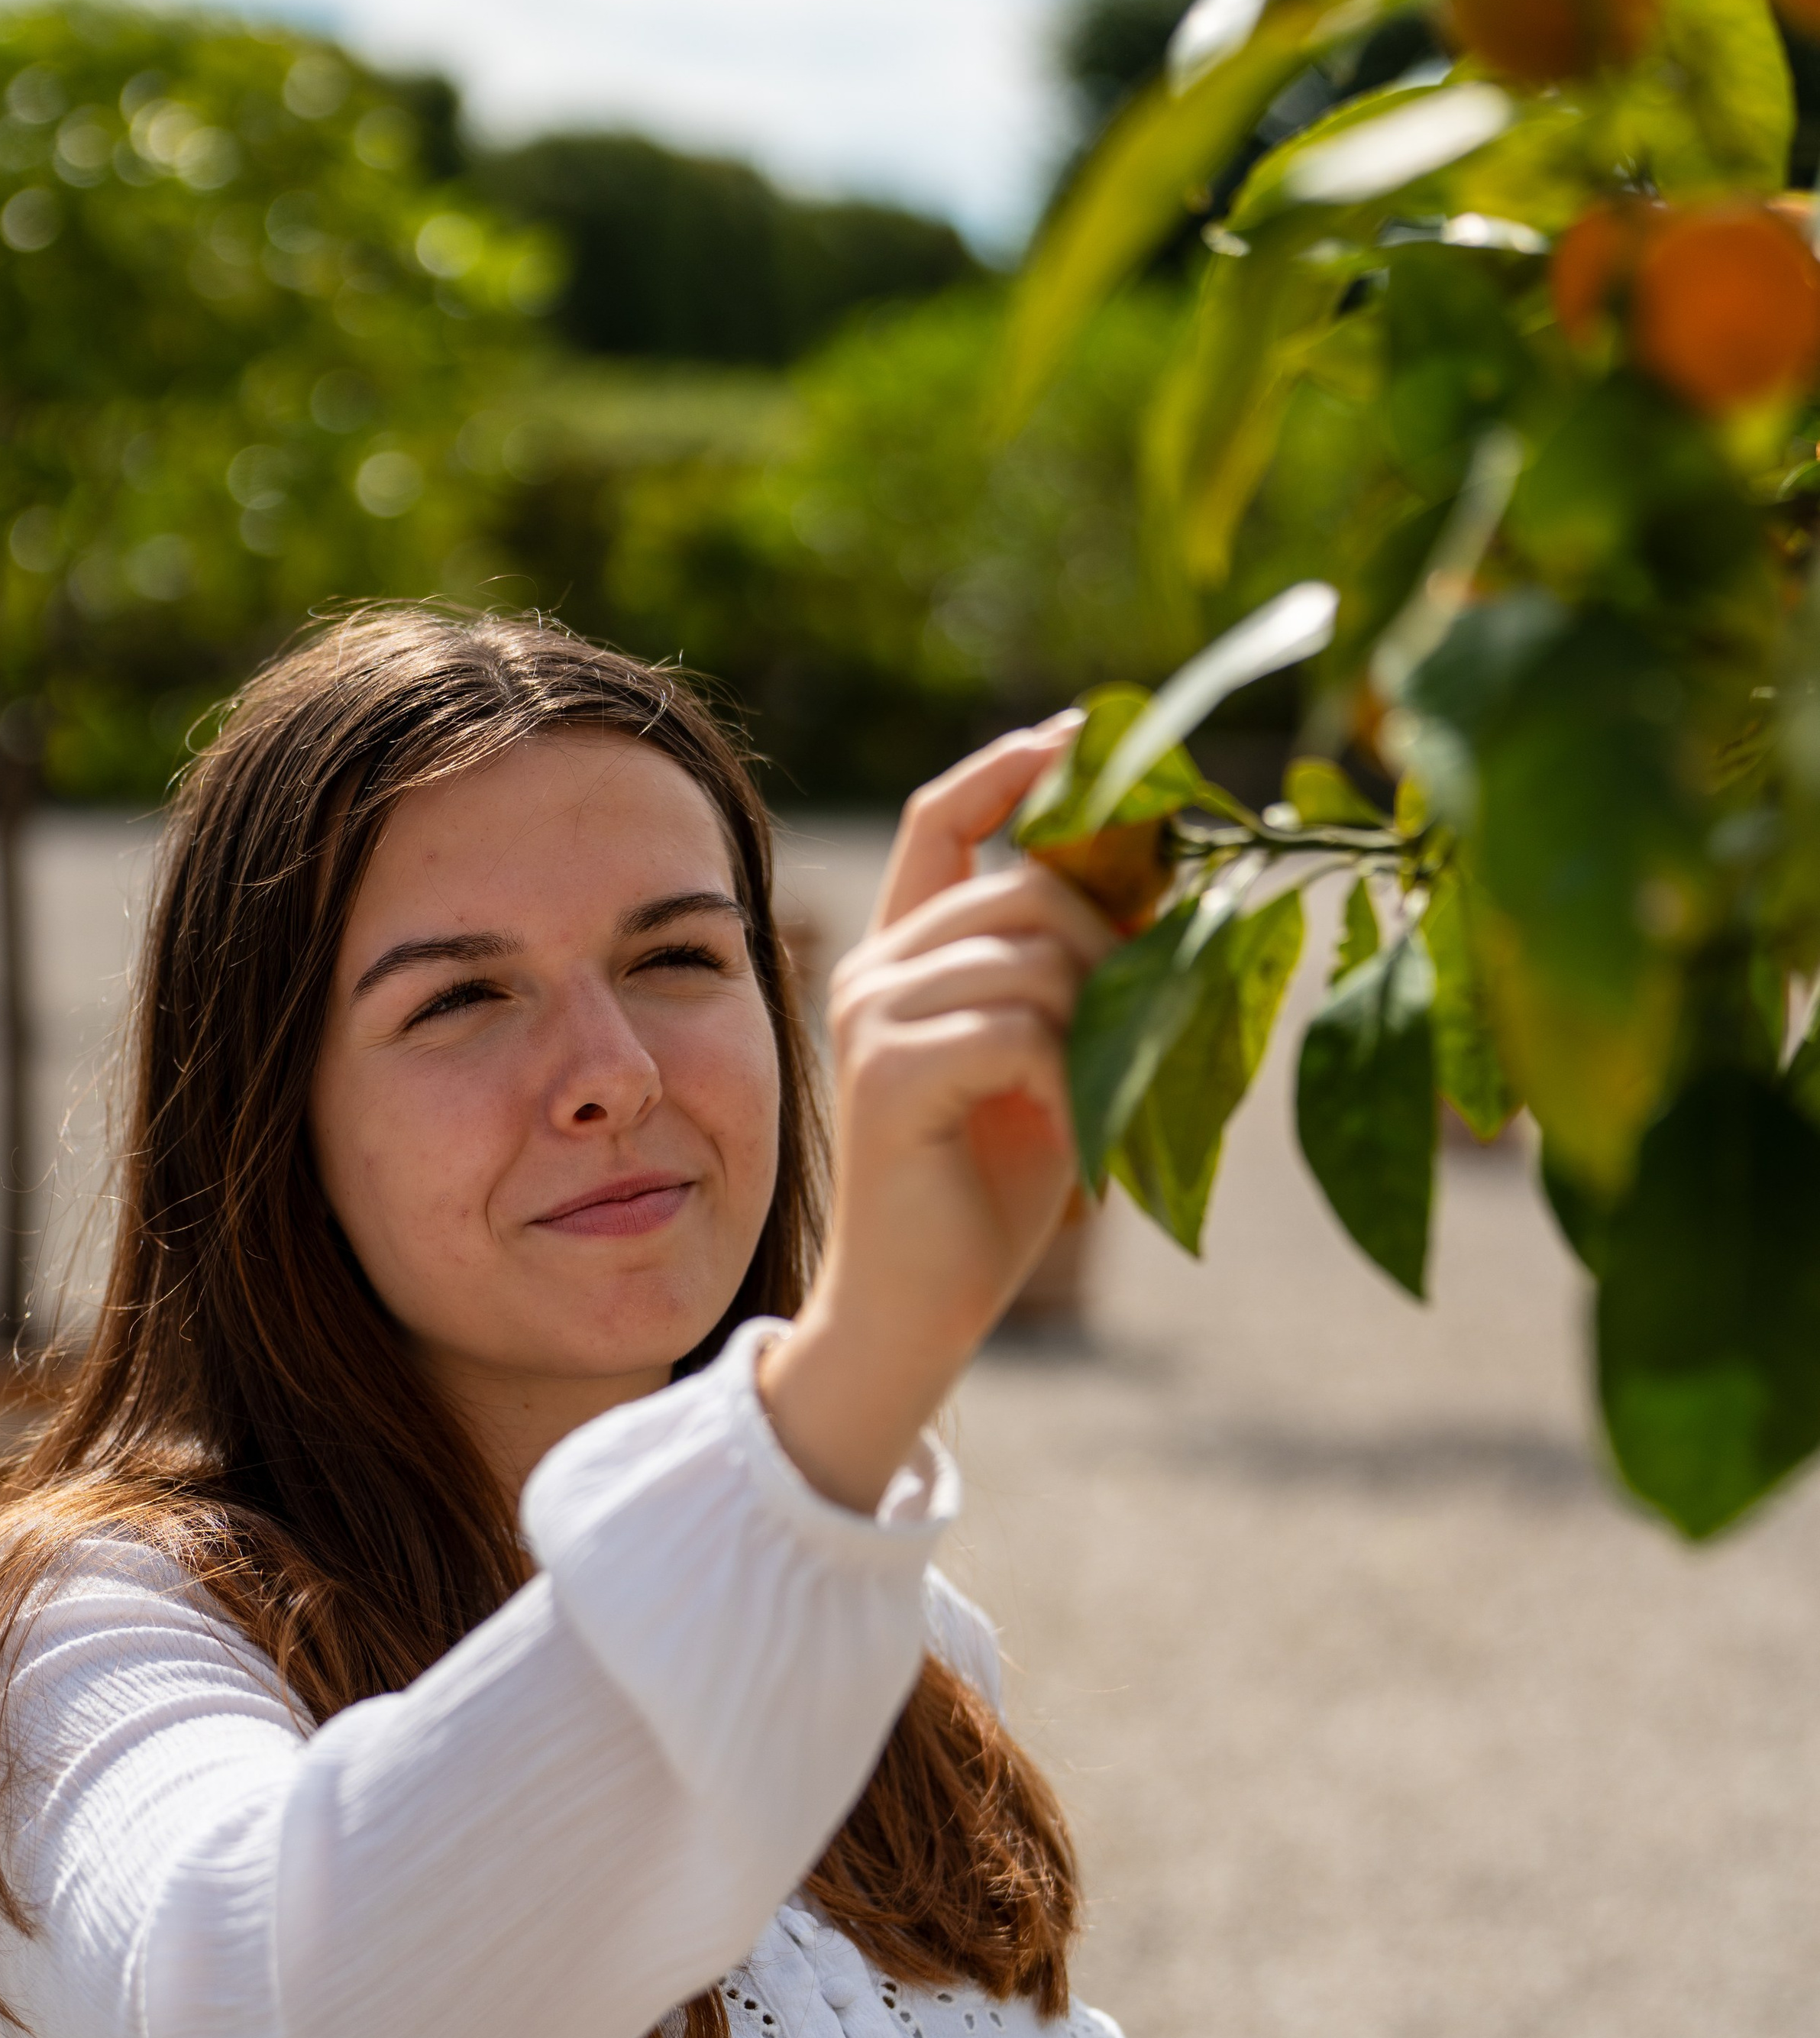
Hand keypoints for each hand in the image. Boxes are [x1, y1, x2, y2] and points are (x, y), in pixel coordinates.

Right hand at [760, 715, 1110, 1511]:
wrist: (920, 1304)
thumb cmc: (993, 1185)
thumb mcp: (1052, 1053)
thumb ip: (1077, 968)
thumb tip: (1163, 868)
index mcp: (904, 952)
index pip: (941, 816)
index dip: (1011, 765)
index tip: (1082, 734)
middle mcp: (874, 968)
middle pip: (1026, 889)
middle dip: (1111, 947)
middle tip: (1142, 1032)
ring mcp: (873, 1015)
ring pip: (1034, 957)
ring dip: (1097, 1028)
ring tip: (1096, 1099)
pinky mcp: (889, 1071)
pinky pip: (1022, 1030)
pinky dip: (1070, 1082)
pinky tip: (1067, 1132)